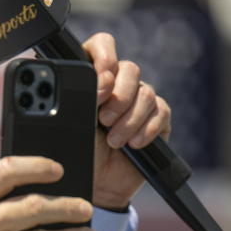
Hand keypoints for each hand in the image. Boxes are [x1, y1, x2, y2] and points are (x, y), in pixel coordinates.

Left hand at [83, 33, 171, 209]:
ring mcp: (138, 100)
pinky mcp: (157, 119)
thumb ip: (74, 98)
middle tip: (102, 120)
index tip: (99, 86)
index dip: (104, 58)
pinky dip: (147, 129)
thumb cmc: (78, 152)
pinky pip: (161, 111)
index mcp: (93, 76)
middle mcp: (118, 83)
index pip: (103, 45)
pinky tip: (133, 145)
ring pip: (145, 91)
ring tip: (113, 141)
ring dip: (128, 119)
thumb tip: (89, 85)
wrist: (96, 185)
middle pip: (129, 69)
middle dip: (117, 96)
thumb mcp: (68, 123)